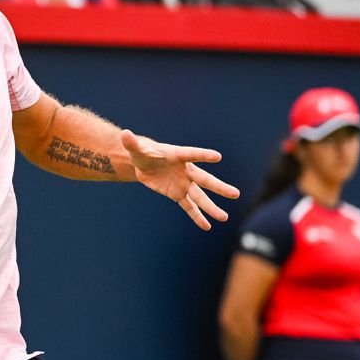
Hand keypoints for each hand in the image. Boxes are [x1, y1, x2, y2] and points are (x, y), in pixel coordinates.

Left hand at [121, 129, 239, 229]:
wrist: (143, 163)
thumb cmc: (142, 152)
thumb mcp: (136, 149)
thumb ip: (132, 143)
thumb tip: (124, 134)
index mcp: (178, 155)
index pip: (192, 154)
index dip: (203, 155)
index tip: (217, 156)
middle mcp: (186, 170)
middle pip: (204, 179)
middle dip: (218, 187)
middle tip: (235, 193)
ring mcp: (184, 183)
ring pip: (199, 197)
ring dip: (211, 207)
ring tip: (224, 218)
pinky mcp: (177, 194)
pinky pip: (189, 206)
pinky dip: (197, 216)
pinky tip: (207, 226)